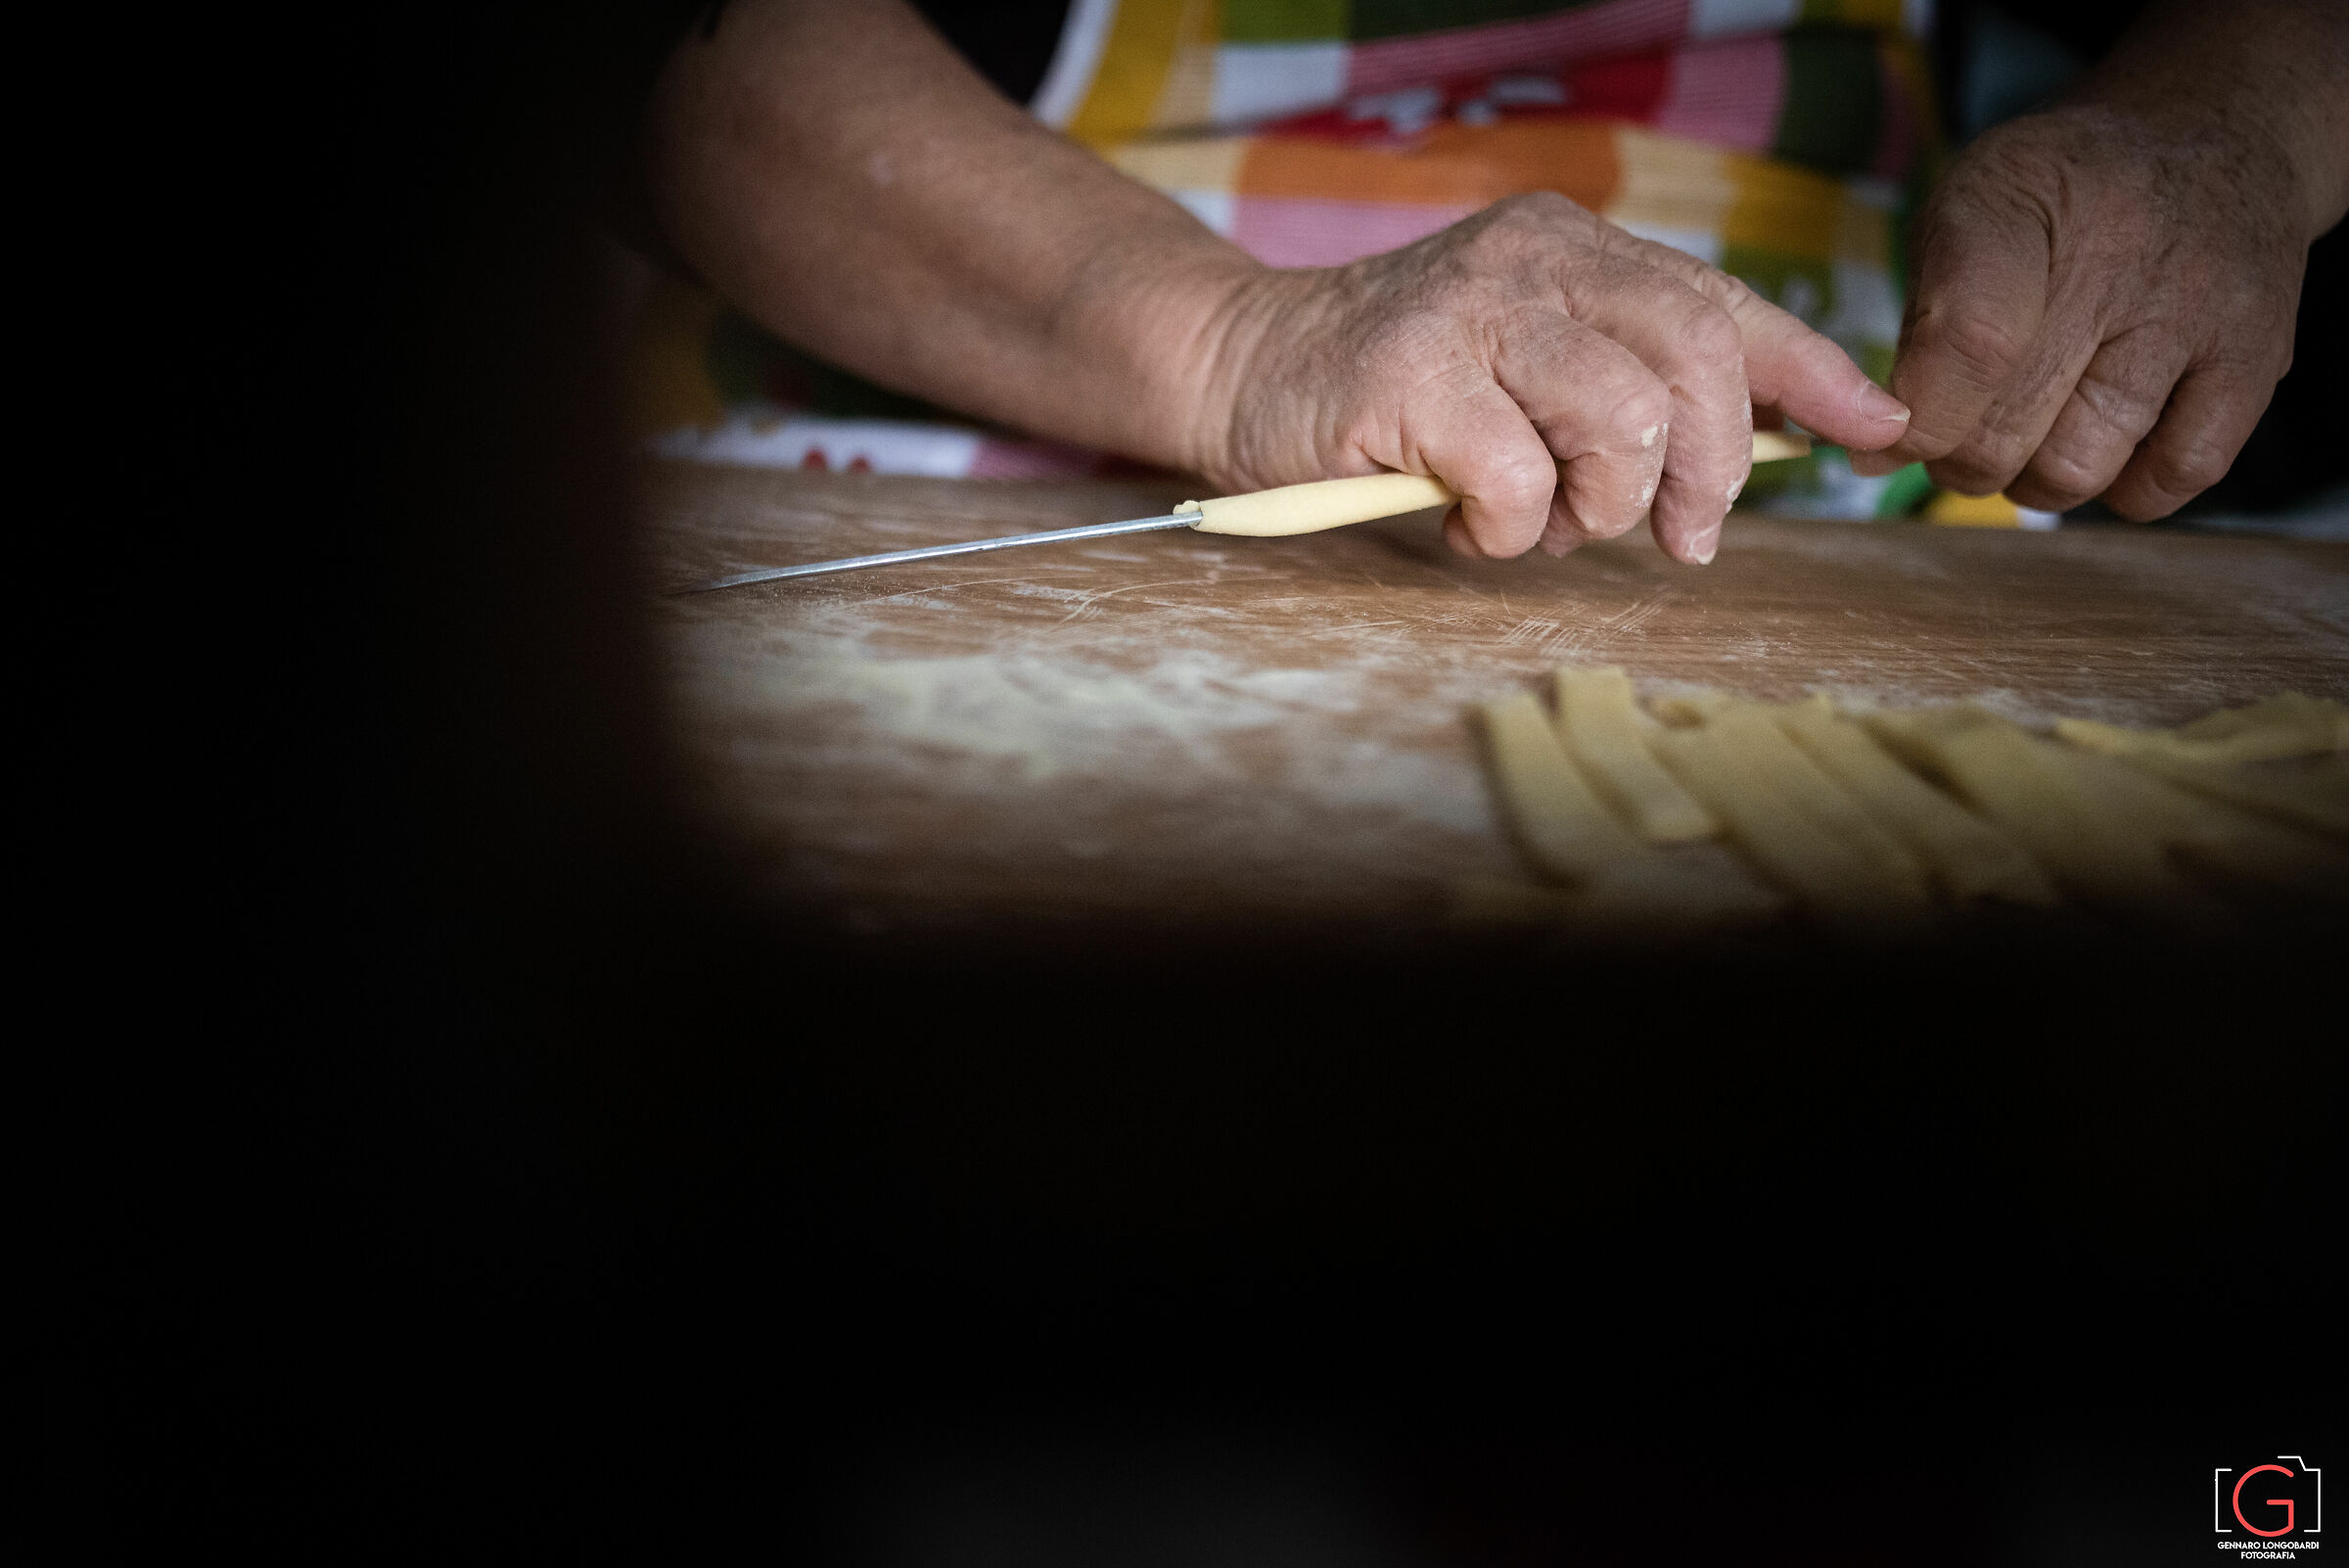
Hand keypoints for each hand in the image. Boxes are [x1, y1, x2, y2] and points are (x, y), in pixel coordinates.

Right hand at [1185, 192, 1912, 564]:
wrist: (1242, 369)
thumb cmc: (1400, 389)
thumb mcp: (1530, 363)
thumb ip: (1625, 386)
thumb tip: (1756, 453)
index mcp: (1579, 249)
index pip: (1726, 306)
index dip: (1815, 372)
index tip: (1876, 430)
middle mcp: (1537, 259)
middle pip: (1696, 366)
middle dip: (1707, 474)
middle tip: (1680, 536)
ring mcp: (1472, 311)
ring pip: (1621, 424)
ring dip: (1599, 507)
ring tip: (1544, 521)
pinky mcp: (1411, 377)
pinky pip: (1520, 484)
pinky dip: (1508, 531)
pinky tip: (1468, 522)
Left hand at [1850, 103, 2311, 517]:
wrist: (2216, 137)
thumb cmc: (2061, 195)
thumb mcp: (1967, 207)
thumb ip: (1916, 323)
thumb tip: (1874, 449)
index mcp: (2021, 195)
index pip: (1966, 346)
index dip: (1914, 420)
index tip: (1883, 437)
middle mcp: (2121, 249)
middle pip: (2006, 431)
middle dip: (1956, 457)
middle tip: (1958, 431)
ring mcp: (2199, 310)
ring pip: (2076, 471)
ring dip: (2030, 479)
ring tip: (2031, 427)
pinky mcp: (2258, 361)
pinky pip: (2167, 481)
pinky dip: (2122, 487)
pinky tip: (2108, 440)